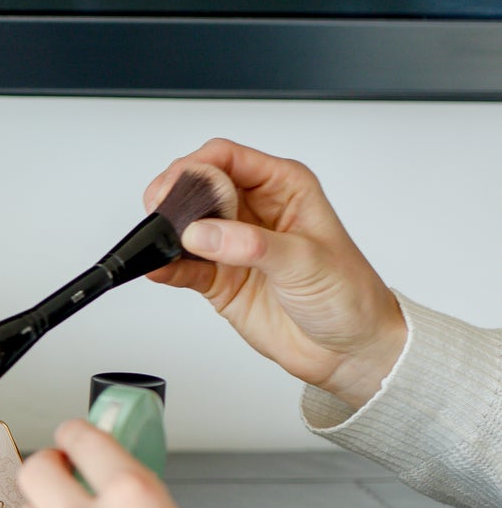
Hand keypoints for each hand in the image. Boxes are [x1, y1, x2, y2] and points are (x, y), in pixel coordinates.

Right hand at [146, 138, 406, 409]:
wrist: (349, 348)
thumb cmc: (348, 294)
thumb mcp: (306, 260)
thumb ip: (251, 244)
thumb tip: (202, 233)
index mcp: (283, 187)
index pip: (228, 158)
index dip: (197, 168)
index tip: (179, 191)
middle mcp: (254, 211)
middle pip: (197, 187)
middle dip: (174, 198)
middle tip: (163, 218)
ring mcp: (233, 246)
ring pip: (185, 226)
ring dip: (167, 233)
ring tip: (159, 245)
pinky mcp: (219, 279)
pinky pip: (184, 267)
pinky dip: (167, 267)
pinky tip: (160, 269)